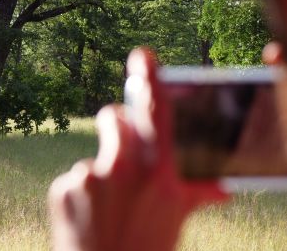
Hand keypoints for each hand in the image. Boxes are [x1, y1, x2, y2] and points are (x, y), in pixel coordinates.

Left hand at [48, 48, 226, 250]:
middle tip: (121, 138)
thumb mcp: (175, 221)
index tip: (142, 55)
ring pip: (96, 153)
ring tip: (108, 198)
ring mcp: (90, 177)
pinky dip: (83, 190)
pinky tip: (89, 214)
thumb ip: (193, 194)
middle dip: (117, 122)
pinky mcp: (64, 188)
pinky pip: (75, 176)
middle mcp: (125, 170)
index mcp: (161, 175)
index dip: (150, 79)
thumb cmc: (145, 250)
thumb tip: (222, 187)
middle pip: (114, 118)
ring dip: (102, 167)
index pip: (157, 113)